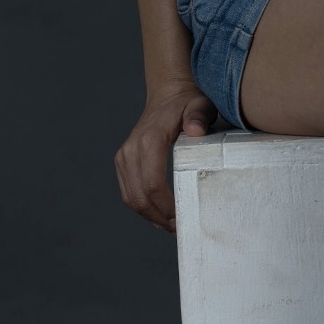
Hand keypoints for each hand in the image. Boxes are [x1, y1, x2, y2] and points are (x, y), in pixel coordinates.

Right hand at [114, 78, 216, 234]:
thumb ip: (199, 116)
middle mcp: (132, 148)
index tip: (182, 219)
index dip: (166, 207)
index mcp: (151, 139)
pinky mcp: (123, 160)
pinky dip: (141, 206)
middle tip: (179, 229)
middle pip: (139, 195)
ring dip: (149, 215)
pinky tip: (157, 216)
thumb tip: (195, 130)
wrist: (168, 93)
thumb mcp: (201, 105)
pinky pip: (128, 190)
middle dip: (158, 217)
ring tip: (170, 226)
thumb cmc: (188, 102)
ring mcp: (124, 154)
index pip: (153, 183)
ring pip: (130, 196)